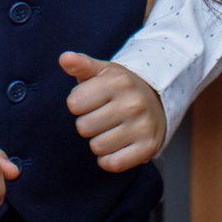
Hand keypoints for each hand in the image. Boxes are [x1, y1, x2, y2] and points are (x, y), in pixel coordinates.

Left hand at [60, 51, 166, 171]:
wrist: (157, 100)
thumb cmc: (120, 87)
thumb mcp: (102, 71)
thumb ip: (80, 64)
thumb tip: (64, 58)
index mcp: (118, 81)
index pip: (74, 103)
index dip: (78, 103)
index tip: (90, 100)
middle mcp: (133, 103)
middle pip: (84, 127)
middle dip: (87, 123)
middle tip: (101, 116)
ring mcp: (143, 126)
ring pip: (97, 146)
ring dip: (98, 142)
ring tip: (110, 130)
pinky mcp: (148, 147)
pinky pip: (114, 163)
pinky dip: (109, 159)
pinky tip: (116, 147)